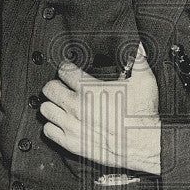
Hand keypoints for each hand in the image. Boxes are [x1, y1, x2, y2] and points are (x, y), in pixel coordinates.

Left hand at [40, 42, 161, 174]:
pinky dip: (53, 126)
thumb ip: (138, 59)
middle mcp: (76, 105)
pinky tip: (62, 123)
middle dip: (55, 85)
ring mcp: (72, 124)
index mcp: (89, 88)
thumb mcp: (144, 81)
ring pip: (46, 109)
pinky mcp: (71, 142)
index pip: (64, 70)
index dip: (66, 68)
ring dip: (52, 105)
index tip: (69, 70)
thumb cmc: (142, 115)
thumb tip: (138, 45)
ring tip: (61, 105)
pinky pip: (48, 131)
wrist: (143, 144)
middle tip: (62, 87)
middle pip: (49, 88)